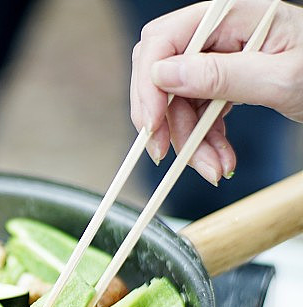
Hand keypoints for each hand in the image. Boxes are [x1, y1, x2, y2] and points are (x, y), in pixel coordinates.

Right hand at [130, 0, 302, 184]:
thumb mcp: (281, 79)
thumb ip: (221, 75)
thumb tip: (163, 75)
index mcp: (232, 15)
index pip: (163, 40)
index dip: (149, 83)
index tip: (151, 125)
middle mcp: (219, 33)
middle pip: (162, 73)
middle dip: (163, 119)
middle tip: (164, 153)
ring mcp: (220, 57)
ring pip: (177, 101)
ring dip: (187, 140)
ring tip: (212, 168)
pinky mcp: (224, 81)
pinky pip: (197, 113)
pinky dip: (203, 141)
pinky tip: (220, 159)